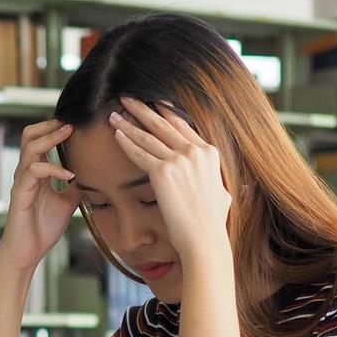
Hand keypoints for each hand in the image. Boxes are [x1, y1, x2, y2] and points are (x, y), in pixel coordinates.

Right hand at [0, 119, 79, 273]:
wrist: (27, 252)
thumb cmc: (42, 229)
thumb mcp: (67, 203)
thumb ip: (75, 187)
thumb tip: (92, 175)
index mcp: (36, 173)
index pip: (41, 140)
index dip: (55, 129)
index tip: (76, 122)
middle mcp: (26, 173)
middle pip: (29, 135)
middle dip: (49, 125)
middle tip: (70, 121)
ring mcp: (22, 181)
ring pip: (30, 147)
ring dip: (50, 138)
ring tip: (68, 132)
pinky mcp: (21, 193)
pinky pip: (34, 170)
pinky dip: (53, 168)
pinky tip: (69, 175)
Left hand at [109, 97, 230, 262]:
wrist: (204, 238)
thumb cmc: (211, 222)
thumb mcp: (222, 193)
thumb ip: (216, 181)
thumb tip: (220, 184)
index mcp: (209, 152)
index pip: (182, 125)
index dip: (164, 112)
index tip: (151, 103)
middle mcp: (195, 151)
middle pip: (163, 123)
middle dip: (143, 108)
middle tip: (127, 97)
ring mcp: (179, 160)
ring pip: (148, 136)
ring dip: (128, 122)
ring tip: (114, 114)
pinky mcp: (162, 172)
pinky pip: (139, 153)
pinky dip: (126, 142)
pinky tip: (116, 134)